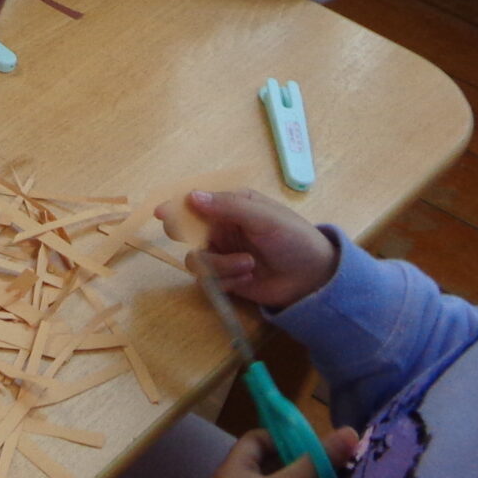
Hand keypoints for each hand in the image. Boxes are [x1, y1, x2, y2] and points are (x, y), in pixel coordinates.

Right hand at [161, 187, 338, 309]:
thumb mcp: (265, 218)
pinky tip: (248, 277)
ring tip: (248, 266)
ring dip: (220, 265)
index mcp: (232, 206)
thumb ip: (229, 207)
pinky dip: (227, 280)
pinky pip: (207, 280)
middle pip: (187, 232)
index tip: (162, 213)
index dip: (177, 206)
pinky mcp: (225, 279)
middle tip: (203, 245)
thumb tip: (191, 197)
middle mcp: (221, 228)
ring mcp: (221, 254)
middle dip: (192, 240)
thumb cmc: (294, 240)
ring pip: (195, 260)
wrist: (314, 279)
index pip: (196, 202)